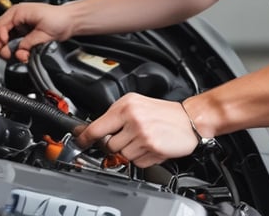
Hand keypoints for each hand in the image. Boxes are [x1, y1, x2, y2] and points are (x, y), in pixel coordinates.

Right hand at [0, 2, 73, 61]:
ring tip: (13, 55)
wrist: (69, 20)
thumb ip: (28, 43)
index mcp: (18, 12)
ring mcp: (16, 23)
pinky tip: (16, 52)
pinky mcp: (20, 30)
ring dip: (3, 47)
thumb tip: (18, 52)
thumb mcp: (44, 33)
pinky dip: (9, 47)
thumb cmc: (59, 19)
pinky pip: (8, 39)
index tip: (7, 50)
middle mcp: (15, 16)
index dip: (1, 40)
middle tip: (6, 54)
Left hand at [74, 93, 199, 167]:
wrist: (189, 119)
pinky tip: (151, 146)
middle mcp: (133, 119)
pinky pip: (136, 162)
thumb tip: (96, 130)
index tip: (79, 142)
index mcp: (127, 106)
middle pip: (108, 145)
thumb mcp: (137, 105)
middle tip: (129, 137)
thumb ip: (116, 116)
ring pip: (122, 155)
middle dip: (116, 144)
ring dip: (130, 151)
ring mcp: (142, 135)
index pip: (97, 126)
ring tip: (143, 139)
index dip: (85, 137)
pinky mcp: (152, 149)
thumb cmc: (163, 113)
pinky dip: (142, 158)